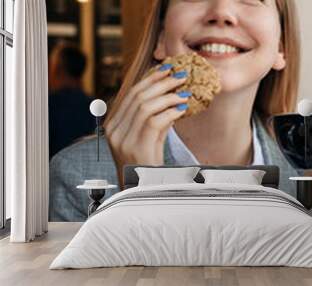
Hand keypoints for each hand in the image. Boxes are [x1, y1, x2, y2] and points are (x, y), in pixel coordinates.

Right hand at [104, 65, 190, 185]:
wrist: (144, 190)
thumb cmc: (148, 164)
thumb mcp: (150, 137)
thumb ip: (157, 117)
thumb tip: (172, 95)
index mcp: (114, 125)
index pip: (131, 94)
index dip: (150, 79)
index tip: (166, 68)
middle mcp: (114, 130)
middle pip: (137, 96)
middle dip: (161, 82)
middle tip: (180, 76)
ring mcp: (123, 140)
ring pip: (145, 106)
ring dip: (168, 96)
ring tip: (184, 91)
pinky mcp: (136, 149)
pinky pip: (154, 122)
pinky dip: (170, 112)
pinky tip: (182, 109)